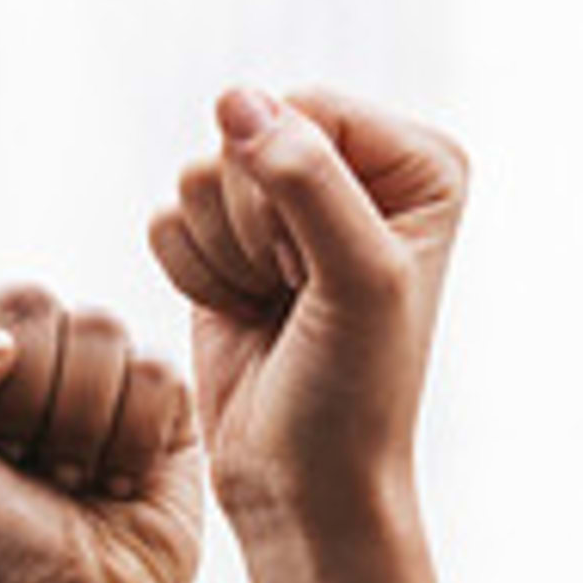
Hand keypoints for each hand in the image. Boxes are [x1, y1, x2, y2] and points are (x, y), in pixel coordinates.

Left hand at [0, 280, 203, 582]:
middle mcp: (13, 354)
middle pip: (26, 299)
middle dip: (17, 401)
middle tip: (12, 468)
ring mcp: (90, 373)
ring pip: (98, 326)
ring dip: (75, 425)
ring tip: (63, 481)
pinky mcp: (161, 405)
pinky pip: (156, 371)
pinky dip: (130, 441)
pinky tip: (112, 486)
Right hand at [146, 86, 468, 529]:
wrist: (305, 483)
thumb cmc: (355, 395)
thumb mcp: (357, 281)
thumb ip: (306, 179)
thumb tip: (235, 98)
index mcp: (416, 162)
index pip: (304, 108)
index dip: (288, 188)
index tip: (321, 268)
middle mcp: (354, 170)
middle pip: (243, 134)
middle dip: (252, 225)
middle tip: (297, 292)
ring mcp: (285, 206)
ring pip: (197, 173)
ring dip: (222, 254)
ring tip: (273, 305)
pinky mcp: (225, 240)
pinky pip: (166, 215)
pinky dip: (191, 273)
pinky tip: (240, 312)